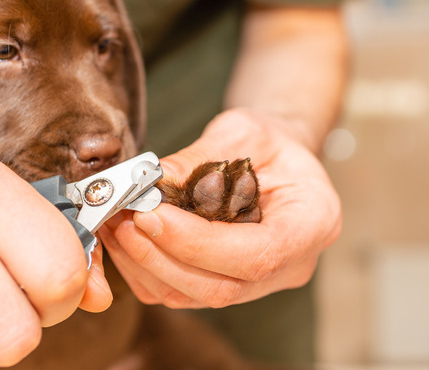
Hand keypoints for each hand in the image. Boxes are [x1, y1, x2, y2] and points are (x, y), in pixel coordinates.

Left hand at [99, 109, 340, 307]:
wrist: (276, 158)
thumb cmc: (269, 141)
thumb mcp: (243, 131)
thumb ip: (201, 157)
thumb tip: (152, 181)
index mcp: (313, 224)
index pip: (256, 255)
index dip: (198, 244)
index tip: (152, 215)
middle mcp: (290, 265)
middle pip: (222, 288)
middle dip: (163, 257)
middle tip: (124, 220)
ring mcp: (259, 284)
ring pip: (195, 297)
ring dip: (146, 265)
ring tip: (116, 223)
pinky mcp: (227, 285)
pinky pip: (180, 294)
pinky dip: (145, 269)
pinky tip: (124, 237)